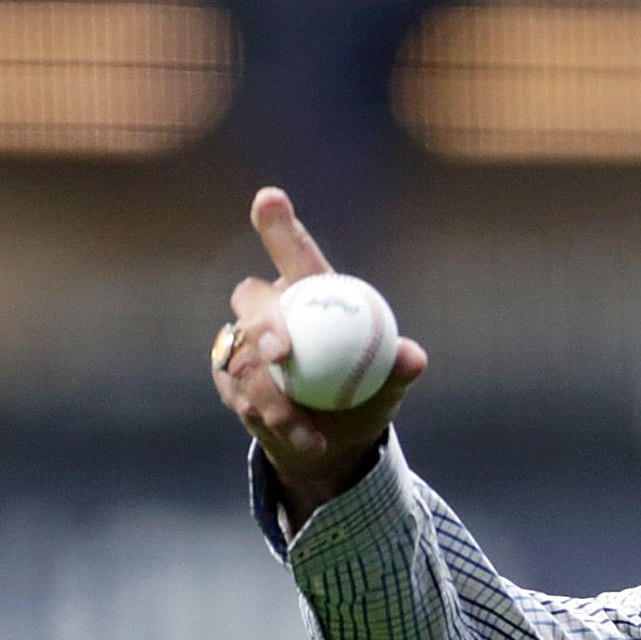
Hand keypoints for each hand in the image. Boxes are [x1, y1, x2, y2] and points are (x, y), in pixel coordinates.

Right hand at [210, 188, 426, 527]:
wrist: (330, 442)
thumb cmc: (362, 398)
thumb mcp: (386, 387)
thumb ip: (396, 370)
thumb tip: (412, 356)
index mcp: (310, 295)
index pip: (294, 254)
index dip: (278, 225)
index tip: (269, 198)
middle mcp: (271, 310)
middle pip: (251, 299)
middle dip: (261, 321)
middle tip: (279, 352)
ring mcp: (242, 342)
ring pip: (242, 356)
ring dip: (271, 394)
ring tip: (303, 427)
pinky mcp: (227, 375)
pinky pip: (238, 392)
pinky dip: (268, 417)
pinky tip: (298, 436)